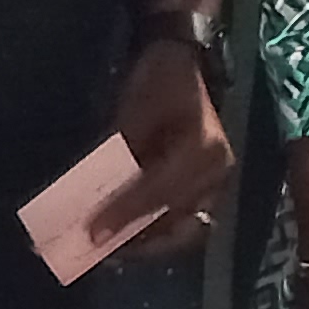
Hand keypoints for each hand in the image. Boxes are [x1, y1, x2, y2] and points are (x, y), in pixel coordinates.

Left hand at [93, 32, 233, 261]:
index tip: (91, 235)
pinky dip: (155, 227)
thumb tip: (92, 199)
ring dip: (145, 241)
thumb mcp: (132, 111)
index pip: (157, 194)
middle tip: (97, 254)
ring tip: (109, 251)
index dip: (123, 217)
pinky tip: (128, 234)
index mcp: (202, 150)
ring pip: (181, 226)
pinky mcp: (208, 183)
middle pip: (173, 220)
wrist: (183, 54)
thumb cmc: (157, 76)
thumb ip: (117, 157)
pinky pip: (183, 216)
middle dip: (135, 241)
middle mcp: (217, 172)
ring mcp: (217, 180)